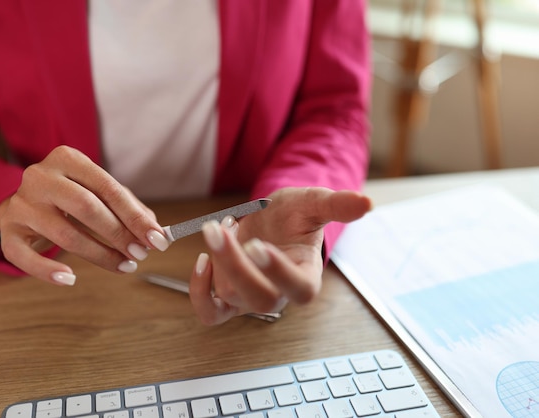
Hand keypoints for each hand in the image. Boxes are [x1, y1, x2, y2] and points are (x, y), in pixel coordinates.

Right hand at [0, 146, 170, 284]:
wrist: (24, 200)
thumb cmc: (71, 196)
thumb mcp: (98, 191)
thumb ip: (127, 207)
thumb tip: (155, 231)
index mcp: (67, 159)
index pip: (108, 188)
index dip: (135, 216)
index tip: (157, 239)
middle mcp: (40, 176)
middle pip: (86, 207)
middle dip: (118, 234)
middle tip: (140, 254)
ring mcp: (21, 203)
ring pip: (64, 234)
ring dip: (99, 255)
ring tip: (123, 266)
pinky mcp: (8, 230)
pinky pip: (24, 256)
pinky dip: (47, 270)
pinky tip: (70, 278)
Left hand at [188, 187, 371, 324]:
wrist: (273, 221)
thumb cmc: (295, 216)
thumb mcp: (314, 204)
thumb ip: (337, 205)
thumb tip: (366, 203)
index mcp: (306, 276)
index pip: (298, 288)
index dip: (278, 272)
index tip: (259, 245)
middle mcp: (279, 293)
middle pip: (260, 297)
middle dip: (236, 265)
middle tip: (219, 229)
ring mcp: (250, 297)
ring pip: (232, 297)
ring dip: (218, 263)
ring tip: (215, 228)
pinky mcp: (228, 296)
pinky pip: (211, 312)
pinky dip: (200, 294)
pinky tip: (201, 261)